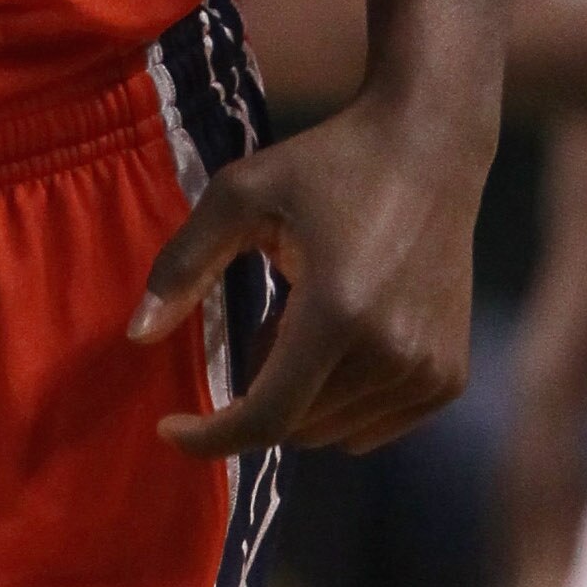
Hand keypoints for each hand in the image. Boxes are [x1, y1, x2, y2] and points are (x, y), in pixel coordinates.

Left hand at [129, 92, 480, 457]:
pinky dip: (338, 402)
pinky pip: (371, 427)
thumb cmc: (326, 165)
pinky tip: (341, 340)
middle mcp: (392, 354)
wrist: (429, 147)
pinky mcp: (448, 378)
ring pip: (330, 432)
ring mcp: (428, 372)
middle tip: (264, 320)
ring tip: (304, 321)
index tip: (170, 427)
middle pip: (295, 427)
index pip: (267, 419)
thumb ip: (182, 265)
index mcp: (338, 313)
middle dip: (257, 392)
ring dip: (298, 396)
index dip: (210, 438)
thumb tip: (137, 337)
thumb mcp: (238, 196)